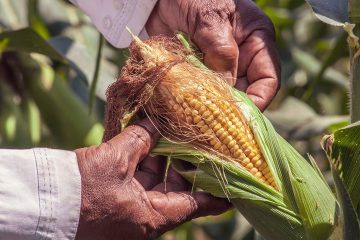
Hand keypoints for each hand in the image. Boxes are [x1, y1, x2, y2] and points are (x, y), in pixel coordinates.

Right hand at [74, 119, 229, 239]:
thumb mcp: (115, 161)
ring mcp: (130, 208)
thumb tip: (155, 123)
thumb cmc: (81, 190)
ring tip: (174, 133)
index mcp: (152, 216)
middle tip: (200, 142)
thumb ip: (139, 140)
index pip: (196, 205)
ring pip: (155, 181)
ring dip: (162, 157)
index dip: (217, 195)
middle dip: (185, 163)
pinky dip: (143, 160)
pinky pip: (137, 179)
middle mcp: (145, 216)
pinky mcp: (115, 199)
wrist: (43, 204)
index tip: (235, 188)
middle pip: (176, 188)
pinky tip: (148, 139)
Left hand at [146, 0, 279, 110]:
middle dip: (231, 109)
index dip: (258, 101)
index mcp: (256, 43)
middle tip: (214, 125)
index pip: (268, 80)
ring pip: (221, 96)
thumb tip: (226, 89)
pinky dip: (193, 103)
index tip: (241, 117)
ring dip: (210, 108)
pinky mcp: (197, 72)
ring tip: (197, 119)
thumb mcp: (211, 20)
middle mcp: (241, 59)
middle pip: (244, 93)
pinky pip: (200, 93)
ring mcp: (218, 67)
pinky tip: (183, 110)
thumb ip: (221, 52)